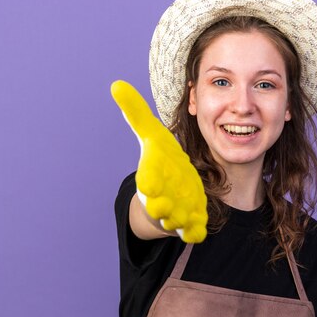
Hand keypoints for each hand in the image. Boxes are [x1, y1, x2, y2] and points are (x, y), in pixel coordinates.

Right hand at [111, 80, 207, 242]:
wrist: (168, 188)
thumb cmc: (159, 159)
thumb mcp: (149, 134)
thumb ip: (135, 111)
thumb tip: (116, 84)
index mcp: (150, 176)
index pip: (146, 180)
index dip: (148, 183)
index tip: (149, 186)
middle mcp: (161, 197)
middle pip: (158, 207)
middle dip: (161, 209)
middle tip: (165, 208)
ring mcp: (176, 211)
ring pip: (176, 222)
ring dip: (180, 221)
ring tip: (187, 218)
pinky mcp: (191, 221)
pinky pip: (193, 232)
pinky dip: (195, 232)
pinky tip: (200, 229)